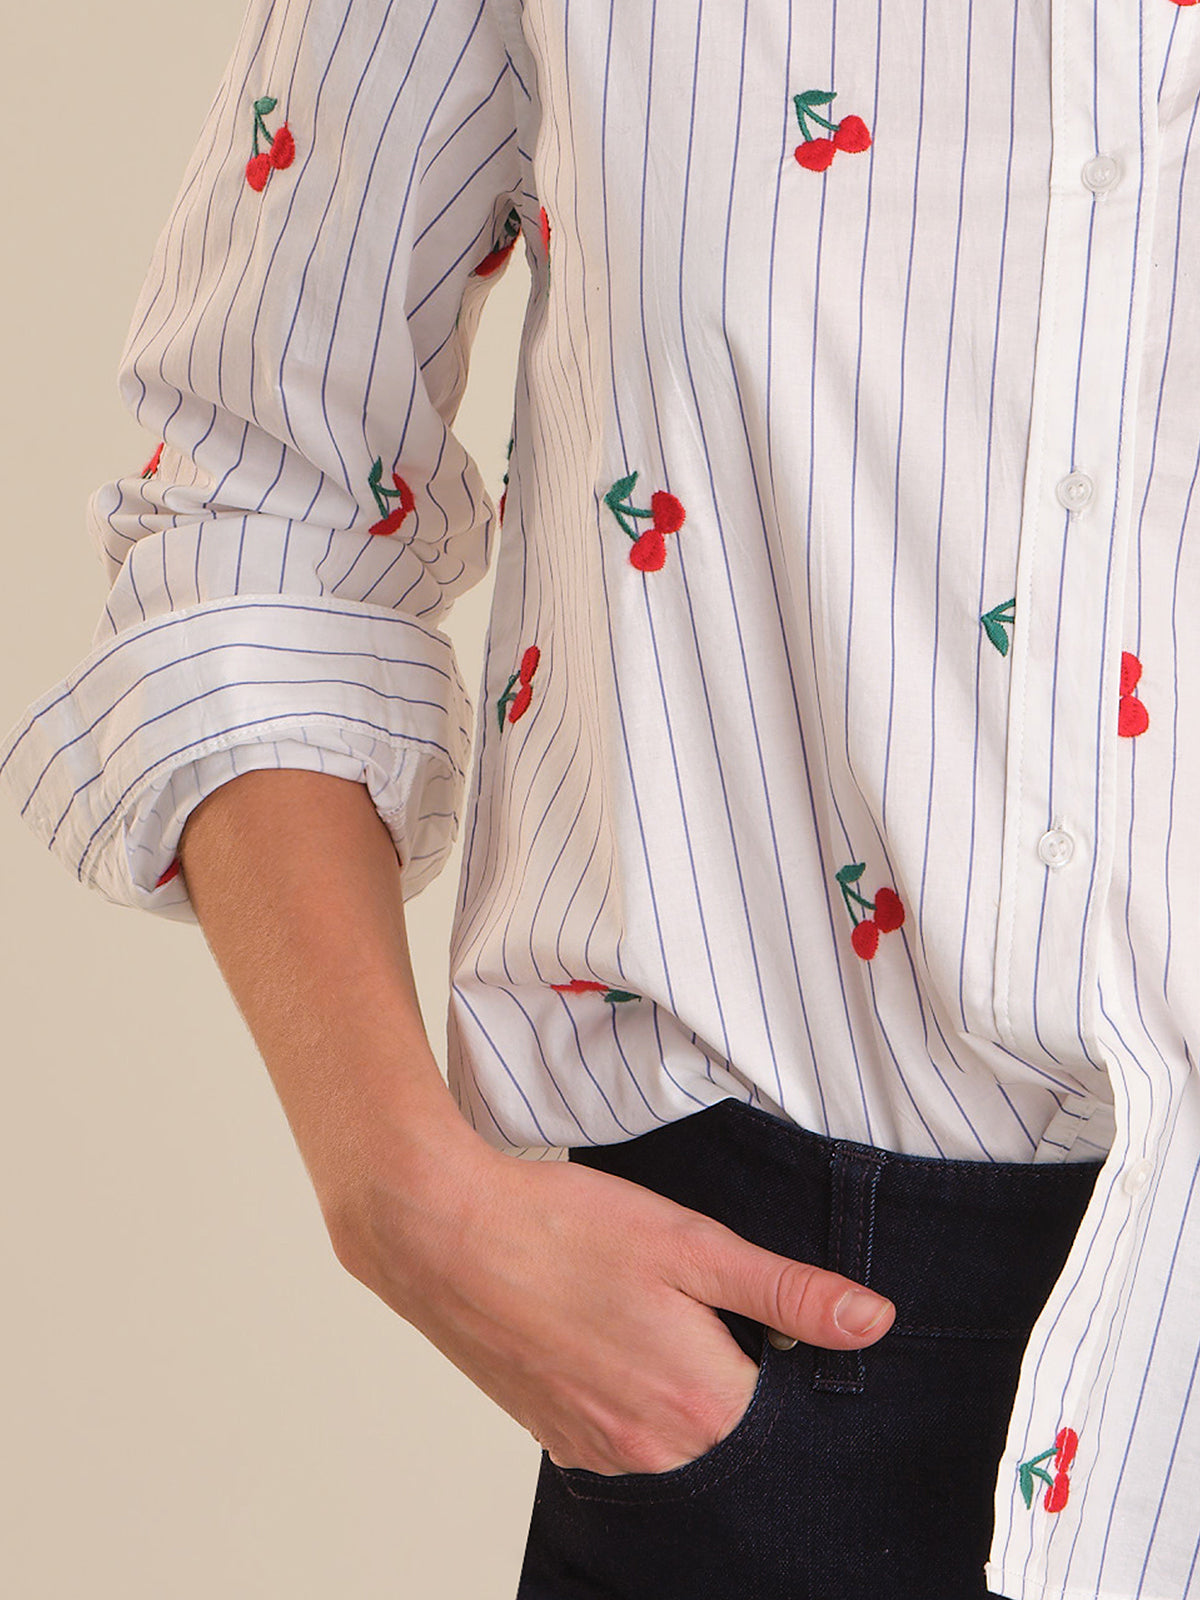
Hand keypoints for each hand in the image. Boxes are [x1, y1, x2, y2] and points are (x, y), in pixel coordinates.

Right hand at [329, 1131, 894, 1476]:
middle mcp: (652, 1452)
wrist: (442, 1234)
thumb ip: (786, 1291)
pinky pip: (623, 1433)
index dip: (787, 1353)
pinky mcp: (556, 1438)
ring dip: (678, 1381)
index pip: (790, 1409)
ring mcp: (598, 1452)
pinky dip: (630, 1390)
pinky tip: (606, 1329)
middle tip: (694, 1299)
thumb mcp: (690, 1243)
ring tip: (642, 1307)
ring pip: (675, 1432)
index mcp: (701, 1404)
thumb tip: (873, 1322)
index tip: (760, 1310)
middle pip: (733, 1426)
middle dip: (733, 1369)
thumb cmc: (562, 1228)